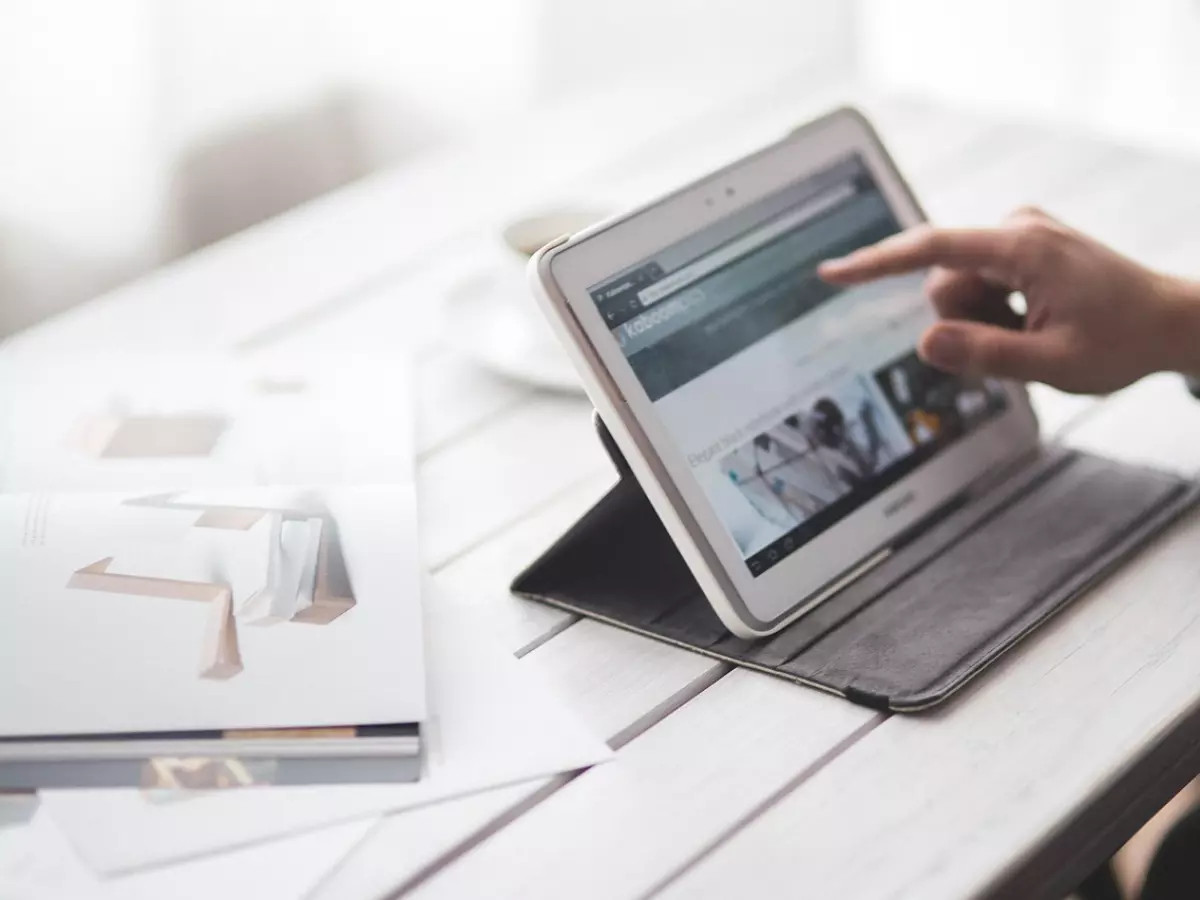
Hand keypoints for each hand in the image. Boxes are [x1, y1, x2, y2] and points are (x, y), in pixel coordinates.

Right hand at [818, 206, 1199, 393]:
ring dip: (981, 319)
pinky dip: (994, 310)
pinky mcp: (1023, 246)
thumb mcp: (1053, 363)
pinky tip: (1033, 319)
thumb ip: (985, 354)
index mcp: (1023, 248)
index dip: (874, 264)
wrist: (1170, 322)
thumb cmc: (1123, 340)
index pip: (930, 251)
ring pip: (959, 286)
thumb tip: (925, 344)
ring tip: (1032, 331)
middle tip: (1017, 341)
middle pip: (944, 281)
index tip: (833, 273)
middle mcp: (1017, 228)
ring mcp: (1021, 234)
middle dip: (964, 320)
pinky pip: (980, 282)